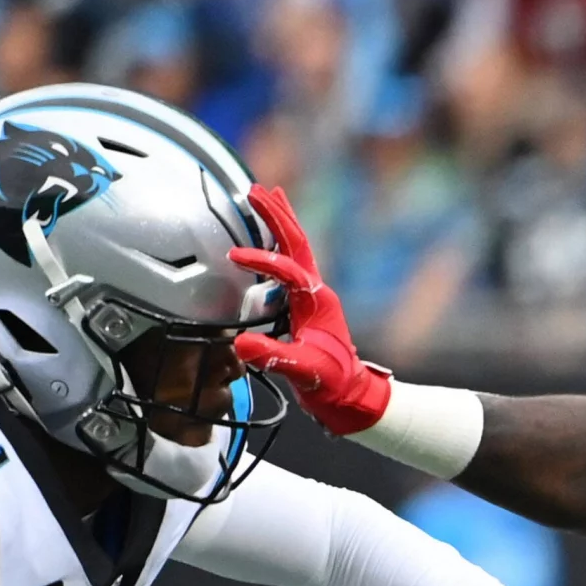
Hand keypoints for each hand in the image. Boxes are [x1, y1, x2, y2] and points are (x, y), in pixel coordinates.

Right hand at [229, 184, 390, 434]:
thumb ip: (275, 357)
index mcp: (316, 302)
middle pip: (297, 243)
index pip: (288, 270)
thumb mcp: (302, 372)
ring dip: (281, 222)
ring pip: (296, 248)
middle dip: (277, 216)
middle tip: (256, 190)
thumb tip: (241, 344)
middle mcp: (317, 292)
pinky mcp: (306, 303)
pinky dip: (279, 244)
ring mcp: (313, 295)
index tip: (234, 258)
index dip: (263, 261)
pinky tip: (268, 238)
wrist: (350, 395)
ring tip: (265, 195)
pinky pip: (292, 263)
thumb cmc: (331, 384)